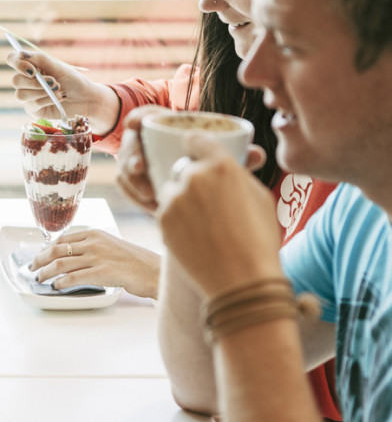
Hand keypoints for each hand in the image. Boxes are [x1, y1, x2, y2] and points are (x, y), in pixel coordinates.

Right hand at [7, 48, 119, 134]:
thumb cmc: (73, 80)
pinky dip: (46, 100)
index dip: (17, 64)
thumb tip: (21, 53)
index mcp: (31, 65)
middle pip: (15, 80)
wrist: (86, 98)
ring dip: (41, 92)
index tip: (32, 70)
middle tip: (53, 82)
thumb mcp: (58, 67)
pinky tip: (59, 98)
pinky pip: (32, 105)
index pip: (12, 60)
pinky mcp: (33, 109)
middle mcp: (27, 80)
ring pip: (21, 95)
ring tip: (58, 90)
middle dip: (35, 83)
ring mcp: (28, 96)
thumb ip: (40, 59)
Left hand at [30, 229, 160, 298]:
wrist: (153, 270)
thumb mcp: (111, 244)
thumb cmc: (134, 260)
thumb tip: (70, 254)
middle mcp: (94, 242)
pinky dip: (60, 282)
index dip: (47, 248)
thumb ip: (92, 246)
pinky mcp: (102, 273)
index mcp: (95, 233)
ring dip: (46, 272)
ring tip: (39, 279)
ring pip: (61, 264)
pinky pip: (73, 277)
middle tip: (33, 267)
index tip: (40, 255)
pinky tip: (56, 287)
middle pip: (56, 249)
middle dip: (40, 259)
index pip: (63, 238)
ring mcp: (97, 257)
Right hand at [116, 106, 270, 214]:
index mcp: (164, 127)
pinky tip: (152, 207)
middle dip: (131, 156)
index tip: (132, 123)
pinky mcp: (134, 184)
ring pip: (124, 170)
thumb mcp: (222, 157)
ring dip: (133, 182)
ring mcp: (136, 164)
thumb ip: (238, 155)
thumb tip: (257, 155)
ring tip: (152, 197)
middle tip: (141, 168)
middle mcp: (146, 143)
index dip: (136, 117)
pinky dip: (135, 197)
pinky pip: (126, 188)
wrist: (203, 192)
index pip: (143, 116)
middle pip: (129, 146)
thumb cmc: (214, 166)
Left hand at [157, 134, 283, 298]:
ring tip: (202, 223)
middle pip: (183, 168)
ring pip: (171, 190)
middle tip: (206, 202)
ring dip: (180, 200)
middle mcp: (194, 177)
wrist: (241, 280)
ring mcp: (174, 199)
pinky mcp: (161, 220)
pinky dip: (175, 219)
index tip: (195, 152)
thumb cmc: (259, 240)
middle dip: (191, 180)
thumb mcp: (260, 197)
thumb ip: (237, 174)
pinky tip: (194, 235)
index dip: (195, 146)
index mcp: (222, 166)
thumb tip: (229, 165)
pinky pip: (165, 210)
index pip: (196, 140)